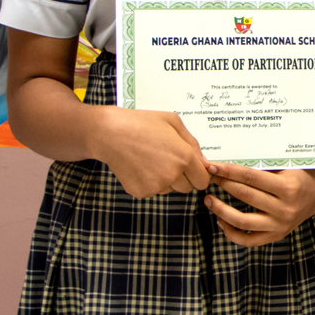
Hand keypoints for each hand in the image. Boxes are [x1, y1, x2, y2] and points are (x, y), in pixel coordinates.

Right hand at [95, 108, 209, 198]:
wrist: (110, 133)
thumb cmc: (142, 123)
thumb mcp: (173, 123)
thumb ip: (193, 143)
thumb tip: (204, 162)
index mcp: (184, 157)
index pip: (203, 180)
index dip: (200, 174)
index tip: (193, 169)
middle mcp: (172, 175)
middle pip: (188, 188)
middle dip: (184, 177)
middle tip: (170, 161)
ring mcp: (156, 185)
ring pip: (171, 189)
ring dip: (167, 180)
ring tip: (153, 160)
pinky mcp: (141, 192)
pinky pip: (154, 191)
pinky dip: (151, 182)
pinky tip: (142, 166)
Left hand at [204, 164, 314, 246]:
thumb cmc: (299, 175)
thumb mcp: (287, 166)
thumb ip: (262, 166)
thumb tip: (230, 162)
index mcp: (288, 187)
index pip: (251, 177)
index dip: (229, 171)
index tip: (213, 166)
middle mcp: (284, 208)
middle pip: (245, 195)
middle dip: (223, 184)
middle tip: (209, 176)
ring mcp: (279, 225)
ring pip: (242, 221)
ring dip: (221, 210)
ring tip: (208, 200)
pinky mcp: (275, 236)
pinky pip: (248, 240)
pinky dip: (231, 233)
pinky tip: (221, 221)